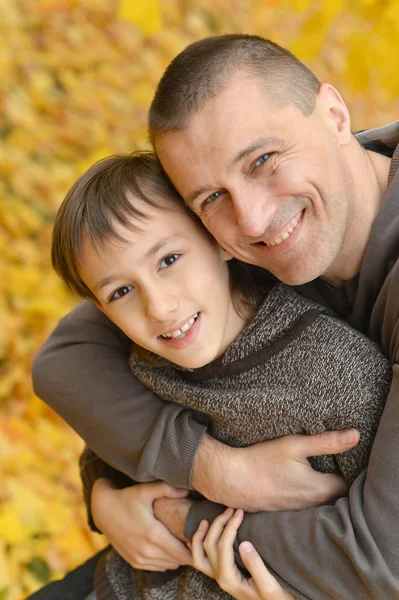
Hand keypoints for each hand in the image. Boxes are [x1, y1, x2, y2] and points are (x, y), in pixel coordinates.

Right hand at [91, 478, 191, 570]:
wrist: (103, 511)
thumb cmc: (126, 499)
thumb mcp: (145, 490)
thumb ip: (167, 489)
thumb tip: (187, 490)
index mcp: (152, 534)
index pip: (182, 553)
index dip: (194, 547)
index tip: (198, 536)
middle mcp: (146, 551)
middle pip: (178, 561)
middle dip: (187, 551)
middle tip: (192, 536)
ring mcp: (139, 559)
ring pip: (168, 565)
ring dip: (176, 556)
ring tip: (180, 540)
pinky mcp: (134, 562)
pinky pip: (157, 567)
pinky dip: (165, 560)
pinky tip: (166, 546)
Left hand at [191, 508, 294, 599]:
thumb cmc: (276, 599)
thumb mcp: (270, 586)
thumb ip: (256, 566)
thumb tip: (243, 543)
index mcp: (229, 579)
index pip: (223, 546)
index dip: (230, 526)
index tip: (240, 511)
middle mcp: (220, 578)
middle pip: (209, 546)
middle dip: (218, 524)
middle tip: (230, 509)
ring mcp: (219, 577)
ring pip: (199, 555)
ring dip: (200, 536)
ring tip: (206, 520)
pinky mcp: (223, 574)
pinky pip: (202, 561)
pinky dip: (197, 547)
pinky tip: (200, 536)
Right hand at [192, 430, 358, 511]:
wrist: (230, 480)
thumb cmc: (262, 461)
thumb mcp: (294, 445)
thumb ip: (326, 442)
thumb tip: (355, 436)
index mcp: (320, 490)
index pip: (350, 484)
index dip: (351, 471)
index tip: (348, 458)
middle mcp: (313, 505)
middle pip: (338, 495)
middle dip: (340, 481)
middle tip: (337, 463)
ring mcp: (299, 511)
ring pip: (322, 501)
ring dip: (325, 489)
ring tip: (322, 470)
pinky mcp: (286, 511)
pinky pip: (307, 505)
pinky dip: (309, 494)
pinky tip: (300, 480)